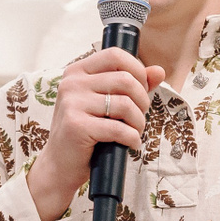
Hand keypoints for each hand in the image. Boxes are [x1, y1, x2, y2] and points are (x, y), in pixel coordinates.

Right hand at [26, 49, 166, 220]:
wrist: (60, 165)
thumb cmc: (86, 132)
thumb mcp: (107, 103)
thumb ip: (132, 85)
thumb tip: (159, 71)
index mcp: (77, 71)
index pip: (115, 55)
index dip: (137, 70)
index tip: (141, 91)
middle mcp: (72, 83)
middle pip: (125, 79)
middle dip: (142, 100)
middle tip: (138, 117)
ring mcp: (72, 104)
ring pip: (125, 104)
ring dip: (138, 122)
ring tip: (134, 132)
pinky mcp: (76, 126)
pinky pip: (118, 128)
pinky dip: (132, 138)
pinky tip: (130, 144)